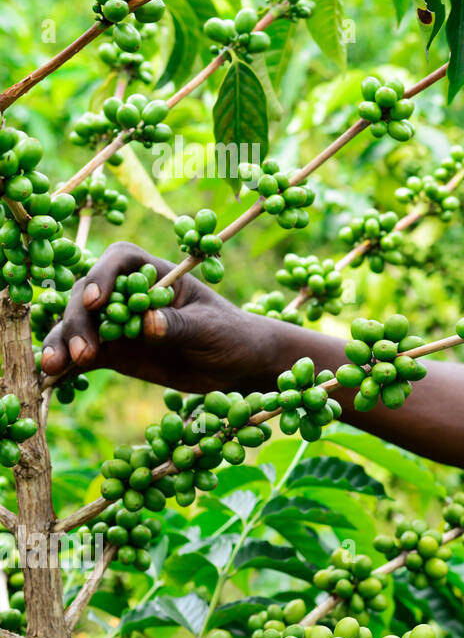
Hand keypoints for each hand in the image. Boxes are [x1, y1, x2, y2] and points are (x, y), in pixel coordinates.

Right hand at [40, 242, 272, 393]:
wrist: (239, 366)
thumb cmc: (233, 335)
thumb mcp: (212, 329)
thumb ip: (180, 325)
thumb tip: (147, 323)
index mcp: (158, 275)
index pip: (121, 261)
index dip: (103, 276)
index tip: (96, 301)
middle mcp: (131, 295)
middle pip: (89, 295)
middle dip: (79, 320)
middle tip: (84, 352)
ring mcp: (119, 323)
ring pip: (78, 325)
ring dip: (63, 341)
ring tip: (58, 366)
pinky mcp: (114, 351)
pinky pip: (83, 353)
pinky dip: (65, 363)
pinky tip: (51, 377)